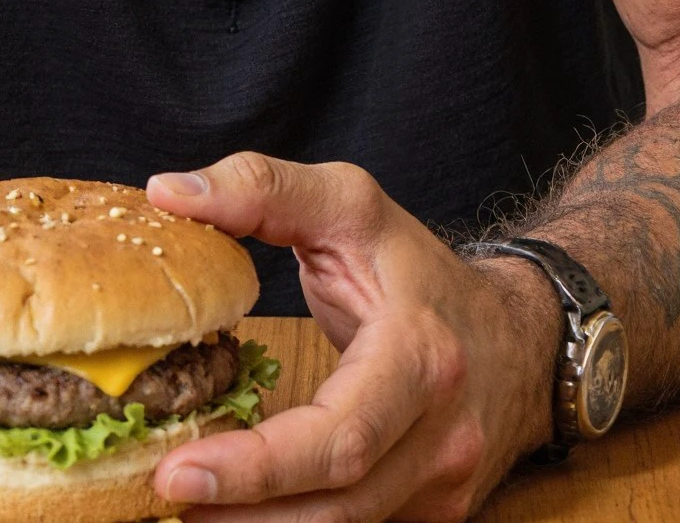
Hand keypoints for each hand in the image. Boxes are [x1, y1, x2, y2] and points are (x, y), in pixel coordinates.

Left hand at [146, 154, 561, 520]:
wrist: (519, 334)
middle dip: (244, 513)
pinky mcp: (434, 513)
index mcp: (420, 357)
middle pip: (337, 504)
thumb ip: (260, 188)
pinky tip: (239, 511)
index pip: (338, 436)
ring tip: (185, 508)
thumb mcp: (348, 203)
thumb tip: (168, 191)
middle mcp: (441, 436)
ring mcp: (443, 485)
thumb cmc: (418, 268)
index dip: (256, 466)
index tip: (176, 469)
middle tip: (161, 494)